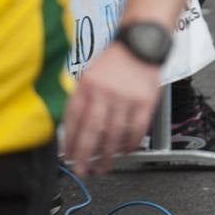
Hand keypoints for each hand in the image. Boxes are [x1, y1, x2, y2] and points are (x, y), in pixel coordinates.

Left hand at [61, 44, 161, 175]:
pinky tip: (125, 149)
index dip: (70, 142)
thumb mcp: (89, 75)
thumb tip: (70, 130)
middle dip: (85, 155)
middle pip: (92, 131)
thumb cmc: (114, 62)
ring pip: (114, 133)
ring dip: (108, 154)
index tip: (69, 157)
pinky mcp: (145, 100)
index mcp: (87, 86)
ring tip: (103, 166)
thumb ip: (80, 99)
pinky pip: (137, 127)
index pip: (74, 120)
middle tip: (82, 170)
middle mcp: (105, 92)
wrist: (141, 44)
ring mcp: (126, 97)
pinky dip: (131, 142)